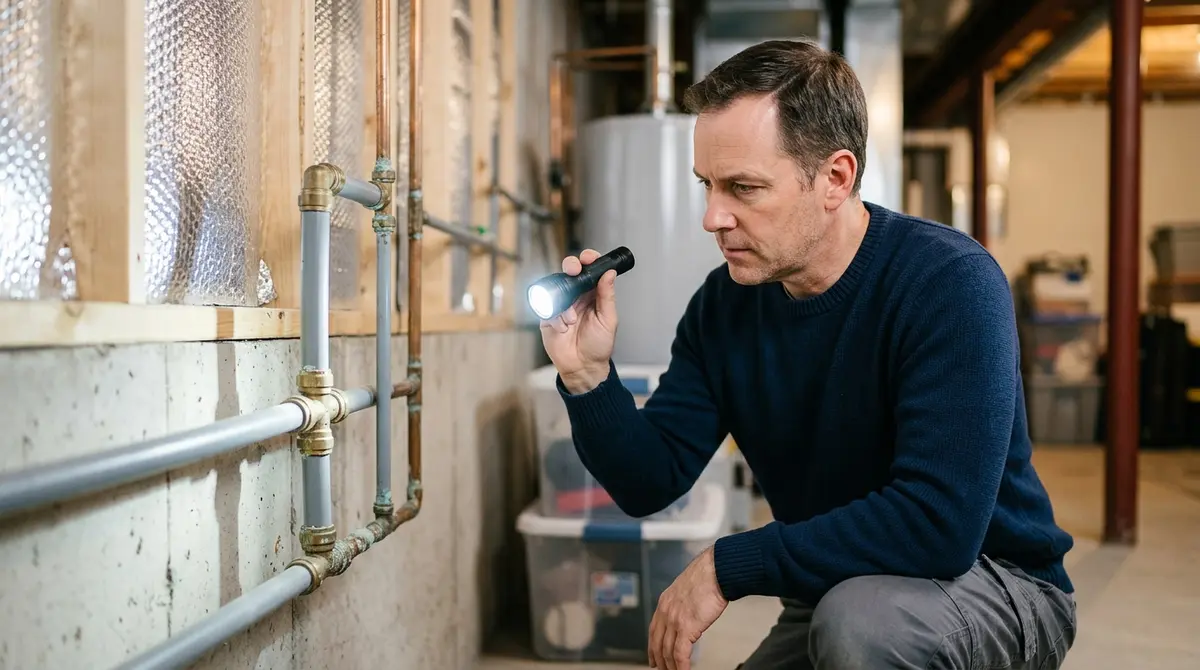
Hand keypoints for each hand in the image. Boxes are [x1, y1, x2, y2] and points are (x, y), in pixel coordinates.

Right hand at [538, 249, 618, 393]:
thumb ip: (607, 296)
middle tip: (573, 271)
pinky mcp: (548, 316)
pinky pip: (546, 307)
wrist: (582, 367)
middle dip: (570, 267)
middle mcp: (576, 297)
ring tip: (572, 320)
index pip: (590, 271)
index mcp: (593, 294)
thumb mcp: (608, 320)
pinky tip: (563, 328)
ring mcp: (561, 305)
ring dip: (564, 302)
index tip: (588, 257)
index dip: (588, 260)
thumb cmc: (598, 346)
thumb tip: (609, 273)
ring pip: (556, 288)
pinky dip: (555, 317)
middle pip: (570, 272)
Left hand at [648, 545, 727, 668]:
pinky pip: (679, 653)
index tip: (653, 658)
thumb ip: (682, 605)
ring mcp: (674, 620)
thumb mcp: (686, 590)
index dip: (652, 647)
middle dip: (659, 661)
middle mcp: (665, 611)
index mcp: (664, 602)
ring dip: (670, 666)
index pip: (653, 631)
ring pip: (667, 651)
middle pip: (657, 644)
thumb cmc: (708, 577)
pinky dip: (681, 666)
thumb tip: (688, 617)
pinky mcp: (686, 627)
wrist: (716, 571)